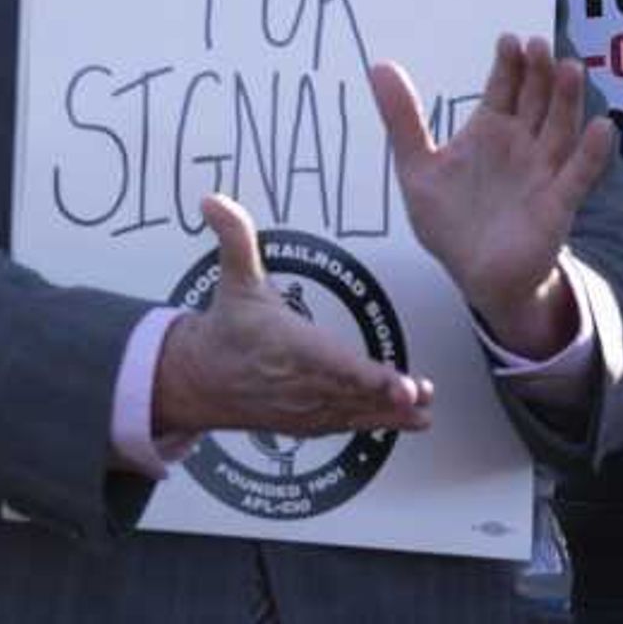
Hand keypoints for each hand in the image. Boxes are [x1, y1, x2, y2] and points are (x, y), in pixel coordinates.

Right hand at [152, 193, 434, 440]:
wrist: (198, 380)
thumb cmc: (226, 327)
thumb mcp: (234, 279)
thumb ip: (235, 237)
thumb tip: (212, 199)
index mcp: (286, 346)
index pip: (331, 364)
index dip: (366, 377)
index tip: (398, 385)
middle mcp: (298, 382)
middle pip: (349, 392)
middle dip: (386, 396)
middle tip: (421, 394)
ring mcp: (303, 407)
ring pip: (353, 412)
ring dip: (390, 413)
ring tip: (424, 409)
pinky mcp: (308, 423)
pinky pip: (347, 425)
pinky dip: (377, 424)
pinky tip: (410, 420)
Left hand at [373, 35, 614, 358]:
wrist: (476, 276)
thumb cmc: (450, 222)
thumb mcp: (418, 169)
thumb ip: (402, 119)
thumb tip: (378, 65)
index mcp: (490, 130)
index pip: (505, 86)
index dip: (509, 63)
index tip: (509, 40)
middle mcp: (522, 144)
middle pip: (536, 99)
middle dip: (539, 72)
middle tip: (538, 45)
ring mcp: (543, 171)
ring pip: (561, 127)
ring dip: (567, 100)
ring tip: (571, 69)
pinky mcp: (557, 204)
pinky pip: (578, 176)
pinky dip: (592, 153)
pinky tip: (603, 128)